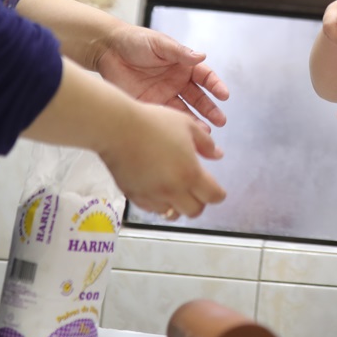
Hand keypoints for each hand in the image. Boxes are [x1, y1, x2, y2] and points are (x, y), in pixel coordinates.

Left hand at [94, 26, 228, 129]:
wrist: (107, 49)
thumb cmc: (135, 41)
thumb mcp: (160, 44)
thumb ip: (180, 52)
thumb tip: (202, 56)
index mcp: (183, 65)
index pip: (205, 77)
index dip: (215, 86)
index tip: (224, 95)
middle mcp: (177, 82)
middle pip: (199, 98)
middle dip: (210, 109)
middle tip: (220, 120)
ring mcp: (164, 95)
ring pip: (184, 111)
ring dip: (196, 121)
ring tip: (205, 133)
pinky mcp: (149, 105)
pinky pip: (165, 117)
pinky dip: (174, 125)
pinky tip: (182, 132)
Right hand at [99, 103, 226, 218]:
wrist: (117, 128)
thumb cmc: (152, 123)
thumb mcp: (186, 125)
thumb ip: (205, 143)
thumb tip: (217, 154)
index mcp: (190, 173)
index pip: (213, 196)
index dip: (218, 194)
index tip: (217, 190)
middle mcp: (172, 190)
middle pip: (195, 211)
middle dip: (200, 202)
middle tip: (197, 191)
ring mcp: (152, 195)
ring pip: (172, 213)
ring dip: (178, 205)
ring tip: (176, 190)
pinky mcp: (134, 196)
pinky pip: (152, 209)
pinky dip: (159, 203)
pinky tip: (158, 189)